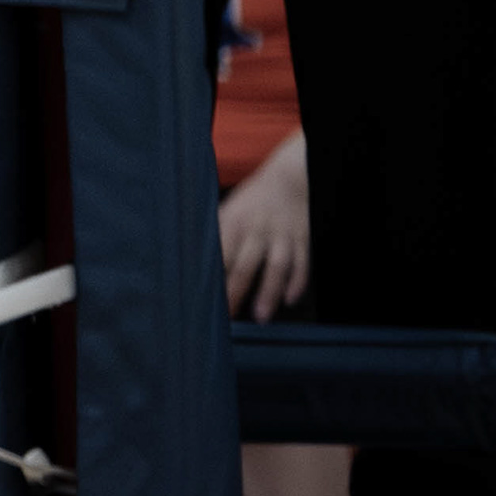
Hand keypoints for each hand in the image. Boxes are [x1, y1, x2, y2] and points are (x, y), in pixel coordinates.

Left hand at [218, 130, 312, 318]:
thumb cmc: (251, 199)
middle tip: (230, 319)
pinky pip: (302, 262)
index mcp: (232, 222)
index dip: (212, 279)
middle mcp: (257, 230)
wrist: (289, 177)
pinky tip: (290, 299)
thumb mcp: (227, 210)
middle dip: (236, 293)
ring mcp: (281, 235)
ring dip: (269, 292)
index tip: (204, 302)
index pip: (219, 256)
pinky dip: (298, 281)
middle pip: (245, 265)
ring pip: (276, 266)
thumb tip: (193, 263)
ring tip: (262, 316)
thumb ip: (216, 235)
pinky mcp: (302, 238)